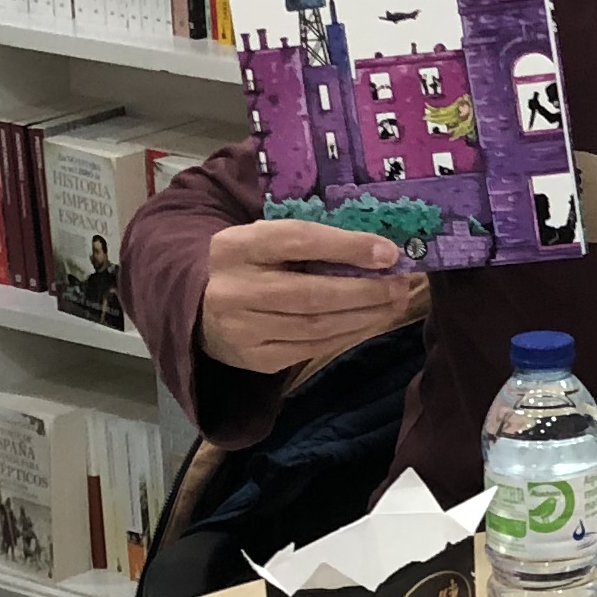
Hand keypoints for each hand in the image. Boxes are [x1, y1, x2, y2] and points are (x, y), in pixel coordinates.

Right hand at [193, 217, 421, 374]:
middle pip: (312, 293)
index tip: (388, 251)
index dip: (346, 246)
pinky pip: (312, 347)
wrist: (195, 306)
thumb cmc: (246, 264)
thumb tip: (376, 246)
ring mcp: (243, 329)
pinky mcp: (255, 358)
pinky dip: (347, 334)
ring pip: (317, 326)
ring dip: (364, 316)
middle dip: (366, 290)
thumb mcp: (262, 238)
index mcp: (237, 246)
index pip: (297, 241)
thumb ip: (307, 238)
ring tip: (394, 302)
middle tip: (401, 284)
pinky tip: (368, 321)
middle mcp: (235, 289)